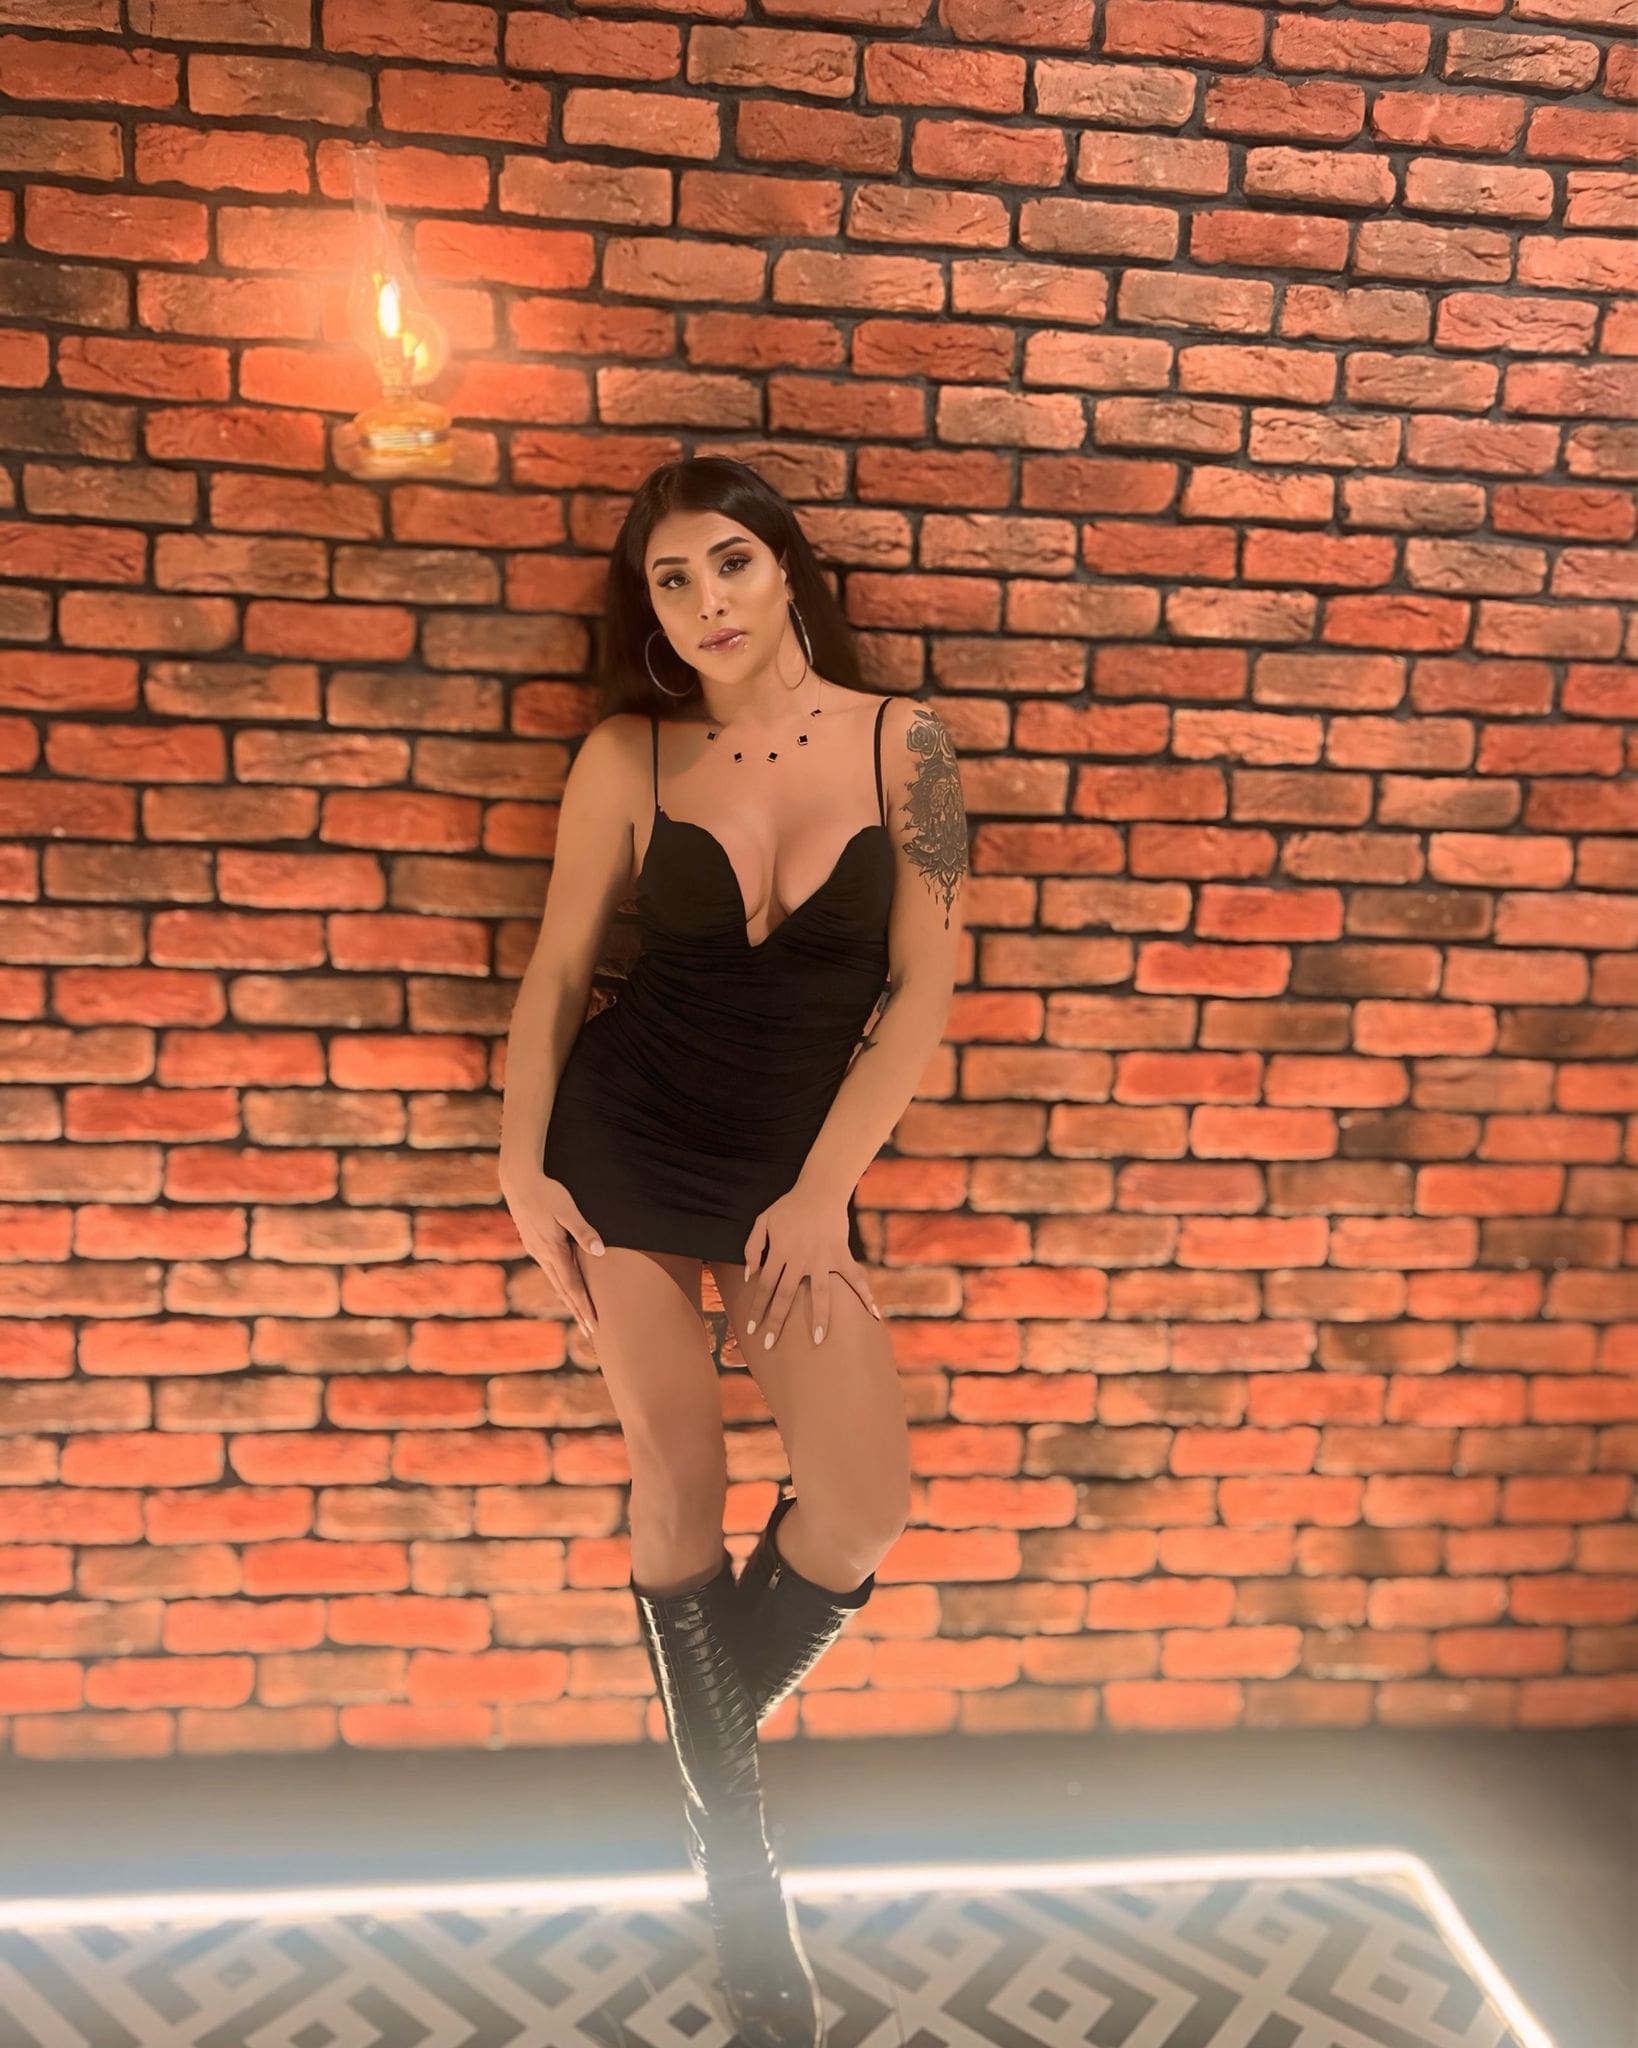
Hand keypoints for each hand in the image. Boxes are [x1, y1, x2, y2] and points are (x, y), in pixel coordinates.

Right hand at [501, 1166, 603, 1342]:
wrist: (518, 1181)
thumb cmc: (546, 1192)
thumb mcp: (567, 1209)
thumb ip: (583, 1230)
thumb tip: (600, 1251)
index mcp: (552, 1249)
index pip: (572, 1285)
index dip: (584, 1306)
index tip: (594, 1325)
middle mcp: (542, 1255)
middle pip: (563, 1290)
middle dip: (578, 1312)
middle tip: (591, 1332)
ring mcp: (536, 1251)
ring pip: (556, 1282)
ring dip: (569, 1300)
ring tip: (580, 1315)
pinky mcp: (534, 1244)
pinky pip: (550, 1271)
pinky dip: (560, 1285)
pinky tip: (565, 1287)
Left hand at [742, 1182, 881, 1350]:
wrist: (820, 1190)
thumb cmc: (789, 1206)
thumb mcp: (763, 1221)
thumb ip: (752, 1247)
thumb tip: (750, 1275)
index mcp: (780, 1251)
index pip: (764, 1286)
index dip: (757, 1308)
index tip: (751, 1329)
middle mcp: (800, 1258)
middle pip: (786, 1295)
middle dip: (777, 1321)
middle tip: (770, 1345)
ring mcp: (823, 1258)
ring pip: (820, 1294)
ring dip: (818, 1318)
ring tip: (817, 1341)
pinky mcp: (841, 1255)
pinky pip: (855, 1278)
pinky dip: (865, 1295)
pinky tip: (873, 1314)